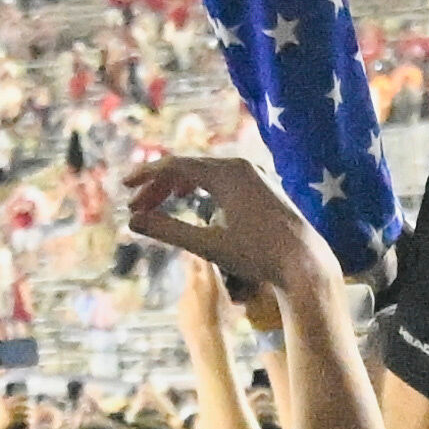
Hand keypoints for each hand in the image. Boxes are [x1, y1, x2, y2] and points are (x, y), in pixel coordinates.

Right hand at [121, 152, 303, 287]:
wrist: (304, 264)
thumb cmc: (258, 255)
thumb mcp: (208, 245)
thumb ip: (168, 231)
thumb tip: (132, 221)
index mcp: (227, 174)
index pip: (177, 165)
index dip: (147, 175)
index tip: (125, 188)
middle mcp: (241, 166)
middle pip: (188, 167)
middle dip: (159, 185)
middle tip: (136, 207)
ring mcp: (253, 174)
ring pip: (203, 172)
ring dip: (176, 186)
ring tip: (154, 204)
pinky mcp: (260, 186)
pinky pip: (219, 178)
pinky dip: (197, 187)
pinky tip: (186, 198)